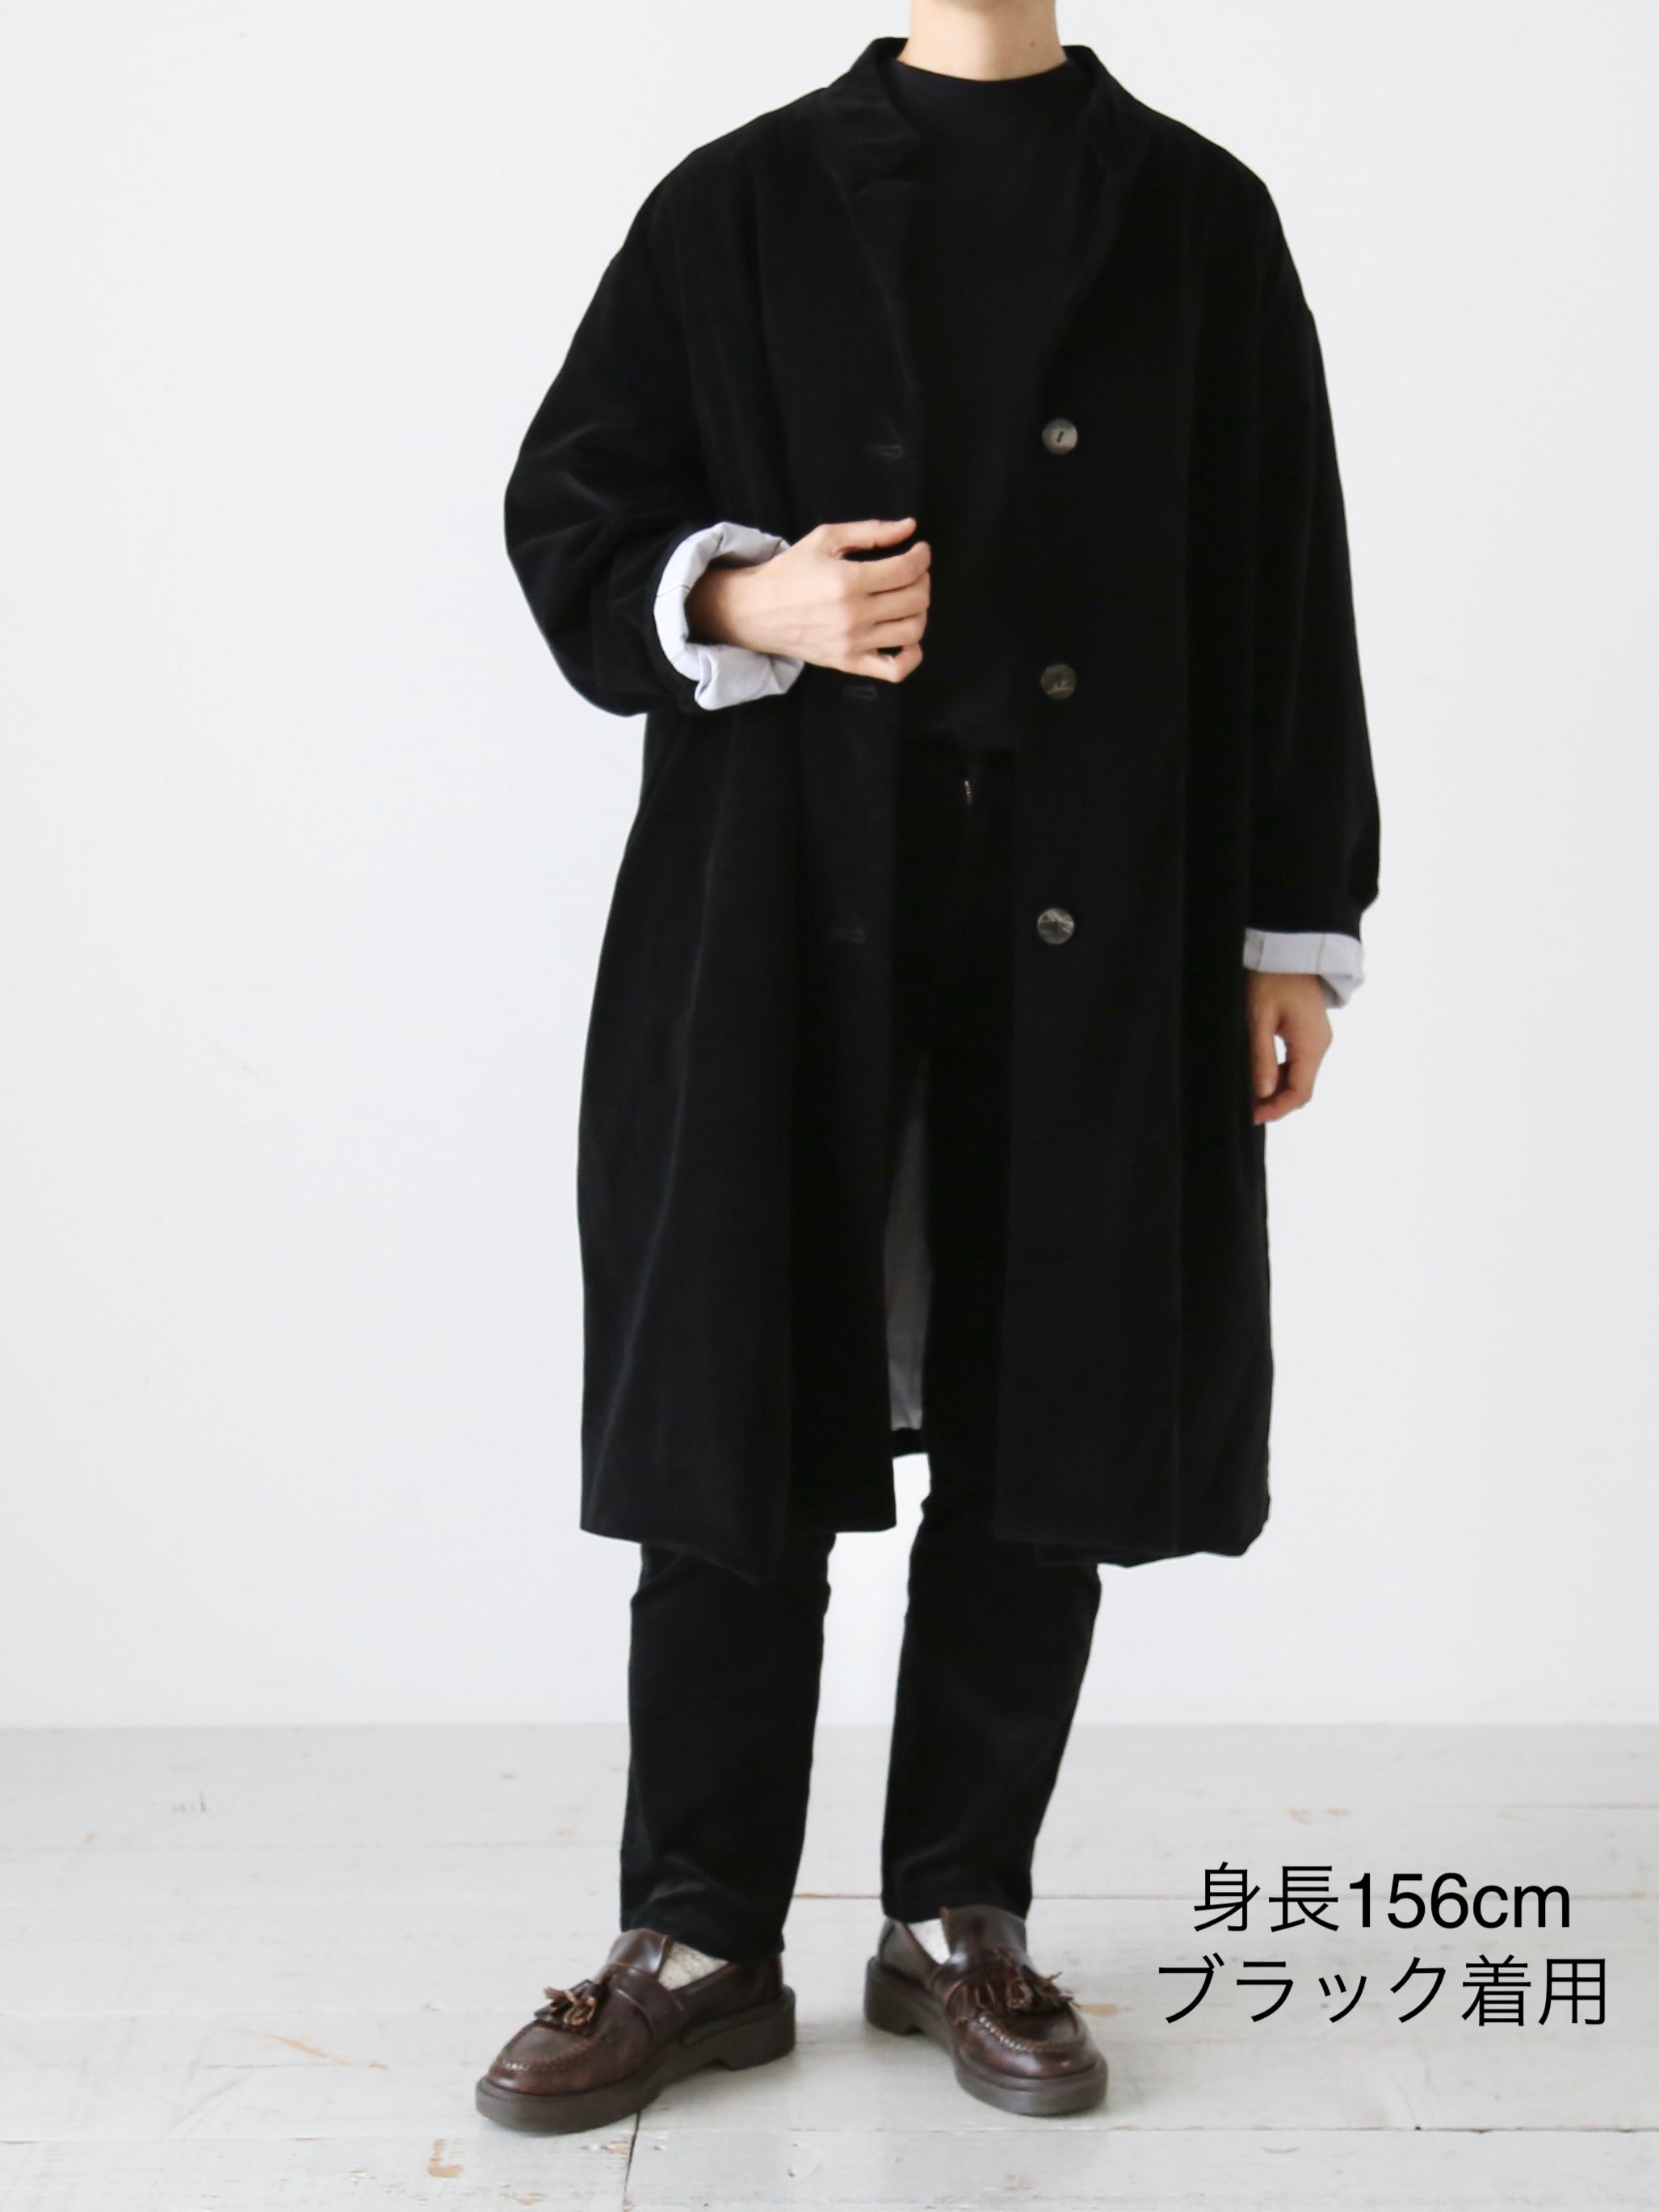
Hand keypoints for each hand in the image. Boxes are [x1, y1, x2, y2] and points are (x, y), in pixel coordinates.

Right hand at [686, 517, 929, 681]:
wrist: (757, 611)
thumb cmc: (790, 572)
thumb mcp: (825, 539)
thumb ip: (869, 531)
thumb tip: (910, 527)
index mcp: (848, 581)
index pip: (907, 570)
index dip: (921, 557)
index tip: (919, 550)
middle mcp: (854, 615)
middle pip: (915, 600)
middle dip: (922, 580)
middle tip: (912, 572)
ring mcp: (853, 643)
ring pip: (912, 631)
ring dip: (920, 611)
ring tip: (907, 599)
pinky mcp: (850, 663)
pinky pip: (895, 670)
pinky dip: (911, 656)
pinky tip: (906, 639)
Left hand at [1247, 972, 1331, 1124]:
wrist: (1289, 949)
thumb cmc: (1271, 978)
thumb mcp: (1259, 1018)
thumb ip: (1261, 1057)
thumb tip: (1263, 1094)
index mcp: (1311, 1044)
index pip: (1300, 1093)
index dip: (1277, 1109)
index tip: (1251, 1116)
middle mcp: (1320, 1045)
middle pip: (1301, 1089)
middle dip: (1275, 1103)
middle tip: (1244, 1108)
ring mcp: (1317, 1039)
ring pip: (1299, 1077)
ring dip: (1275, 1089)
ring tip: (1247, 1093)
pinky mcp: (1310, 1033)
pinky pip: (1297, 1063)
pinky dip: (1279, 1074)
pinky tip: (1258, 1074)